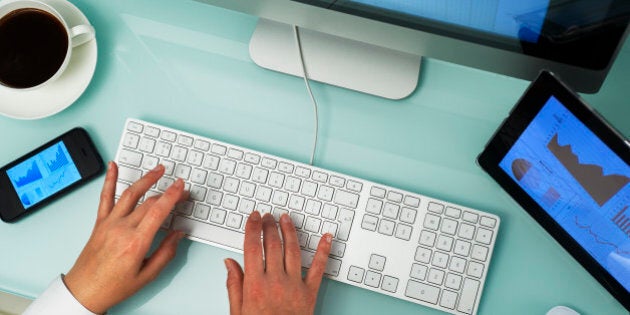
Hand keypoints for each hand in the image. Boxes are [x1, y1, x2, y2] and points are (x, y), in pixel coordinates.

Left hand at [64, 162, 187, 313]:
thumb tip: (178, 235)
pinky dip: (109, 180)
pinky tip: (112, 167)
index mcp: (136, 242)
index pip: (158, 211)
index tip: (181, 187)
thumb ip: (166, 252)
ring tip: (158, 170)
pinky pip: (105, 197)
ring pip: (130, 194)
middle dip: (167, 192)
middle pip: (148, 202)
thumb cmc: (113, 287)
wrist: (85, 290)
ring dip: (146, 179)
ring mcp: (109, 223)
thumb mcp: (148, 275)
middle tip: (179, 188)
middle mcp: (121, 229)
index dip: (172, 195)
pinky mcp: (99, 223)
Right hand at [224, 212, 332, 314]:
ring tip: (285, 218)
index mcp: (255, 285)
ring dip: (289, 230)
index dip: (252, 228)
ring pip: (292, 250)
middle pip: (272, 244)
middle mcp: (275, 281)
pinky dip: (324, 250)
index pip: (252, 248)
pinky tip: (326, 237)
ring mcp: (294, 285)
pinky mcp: (310, 293)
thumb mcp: (237, 312)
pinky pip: (318, 268)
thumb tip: (229, 263)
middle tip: (267, 215)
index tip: (253, 217)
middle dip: (269, 225)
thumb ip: (234, 286)